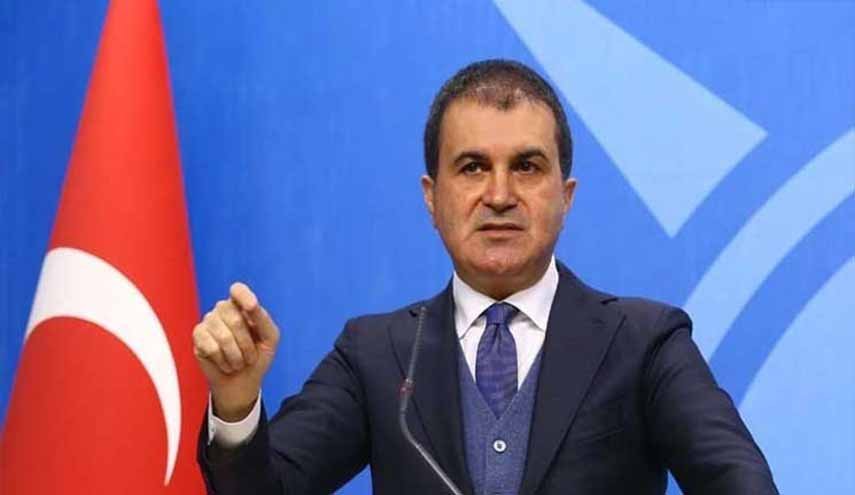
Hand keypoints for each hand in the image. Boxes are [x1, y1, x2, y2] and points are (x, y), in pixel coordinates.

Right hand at [192, 282, 279, 421]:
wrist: (243, 381)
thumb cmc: (258, 356)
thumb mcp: (269, 337)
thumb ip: (263, 319)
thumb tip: (251, 304)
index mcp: (242, 305)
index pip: (238, 290)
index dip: (244, 296)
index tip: (252, 307)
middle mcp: (223, 309)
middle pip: (235, 317)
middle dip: (247, 343)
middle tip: (249, 356)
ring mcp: (209, 321)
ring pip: (223, 335)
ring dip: (236, 356)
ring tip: (238, 362)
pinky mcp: (198, 336)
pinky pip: (211, 347)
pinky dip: (223, 360)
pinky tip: (225, 363)